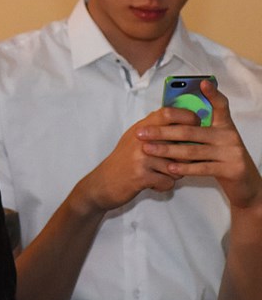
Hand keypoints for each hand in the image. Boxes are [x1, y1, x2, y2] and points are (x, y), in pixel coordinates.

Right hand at [72, 105, 198, 214]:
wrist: (102, 184)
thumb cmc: (122, 162)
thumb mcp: (134, 139)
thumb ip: (153, 129)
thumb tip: (176, 117)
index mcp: (141, 129)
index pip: (168, 113)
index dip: (187, 117)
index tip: (196, 125)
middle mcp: (141, 140)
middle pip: (179, 142)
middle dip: (187, 154)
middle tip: (184, 160)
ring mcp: (141, 157)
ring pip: (178, 166)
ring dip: (174, 174)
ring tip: (161, 175)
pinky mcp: (141, 175)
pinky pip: (168, 182)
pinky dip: (164, 186)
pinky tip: (154, 184)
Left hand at [138, 80, 261, 209]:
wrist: (245, 184)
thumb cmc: (221, 158)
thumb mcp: (214, 140)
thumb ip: (199, 129)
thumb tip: (170, 117)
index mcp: (225, 125)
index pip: (221, 105)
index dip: (213, 94)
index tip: (202, 83)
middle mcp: (229, 136)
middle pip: (191, 131)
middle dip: (163, 131)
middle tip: (141, 132)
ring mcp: (231, 152)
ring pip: (193, 150)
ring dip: (167, 150)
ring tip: (148, 149)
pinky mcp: (231, 169)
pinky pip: (203, 167)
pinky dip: (184, 168)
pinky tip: (169, 167)